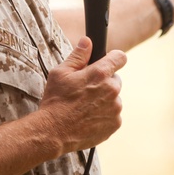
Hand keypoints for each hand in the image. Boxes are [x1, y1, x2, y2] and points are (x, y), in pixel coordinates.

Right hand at [38, 37, 127, 154]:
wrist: (54, 132)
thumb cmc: (56, 101)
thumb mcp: (60, 73)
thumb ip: (78, 55)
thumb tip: (87, 41)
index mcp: (100, 74)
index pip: (120, 57)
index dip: (114, 58)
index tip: (108, 62)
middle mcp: (112, 90)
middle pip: (115, 79)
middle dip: (104, 82)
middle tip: (86, 90)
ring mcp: (115, 108)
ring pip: (114, 98)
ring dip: (104, 100)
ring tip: (84, 107)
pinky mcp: (115, 124)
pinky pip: (113, 115)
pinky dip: (104, 115)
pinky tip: (88, 118)